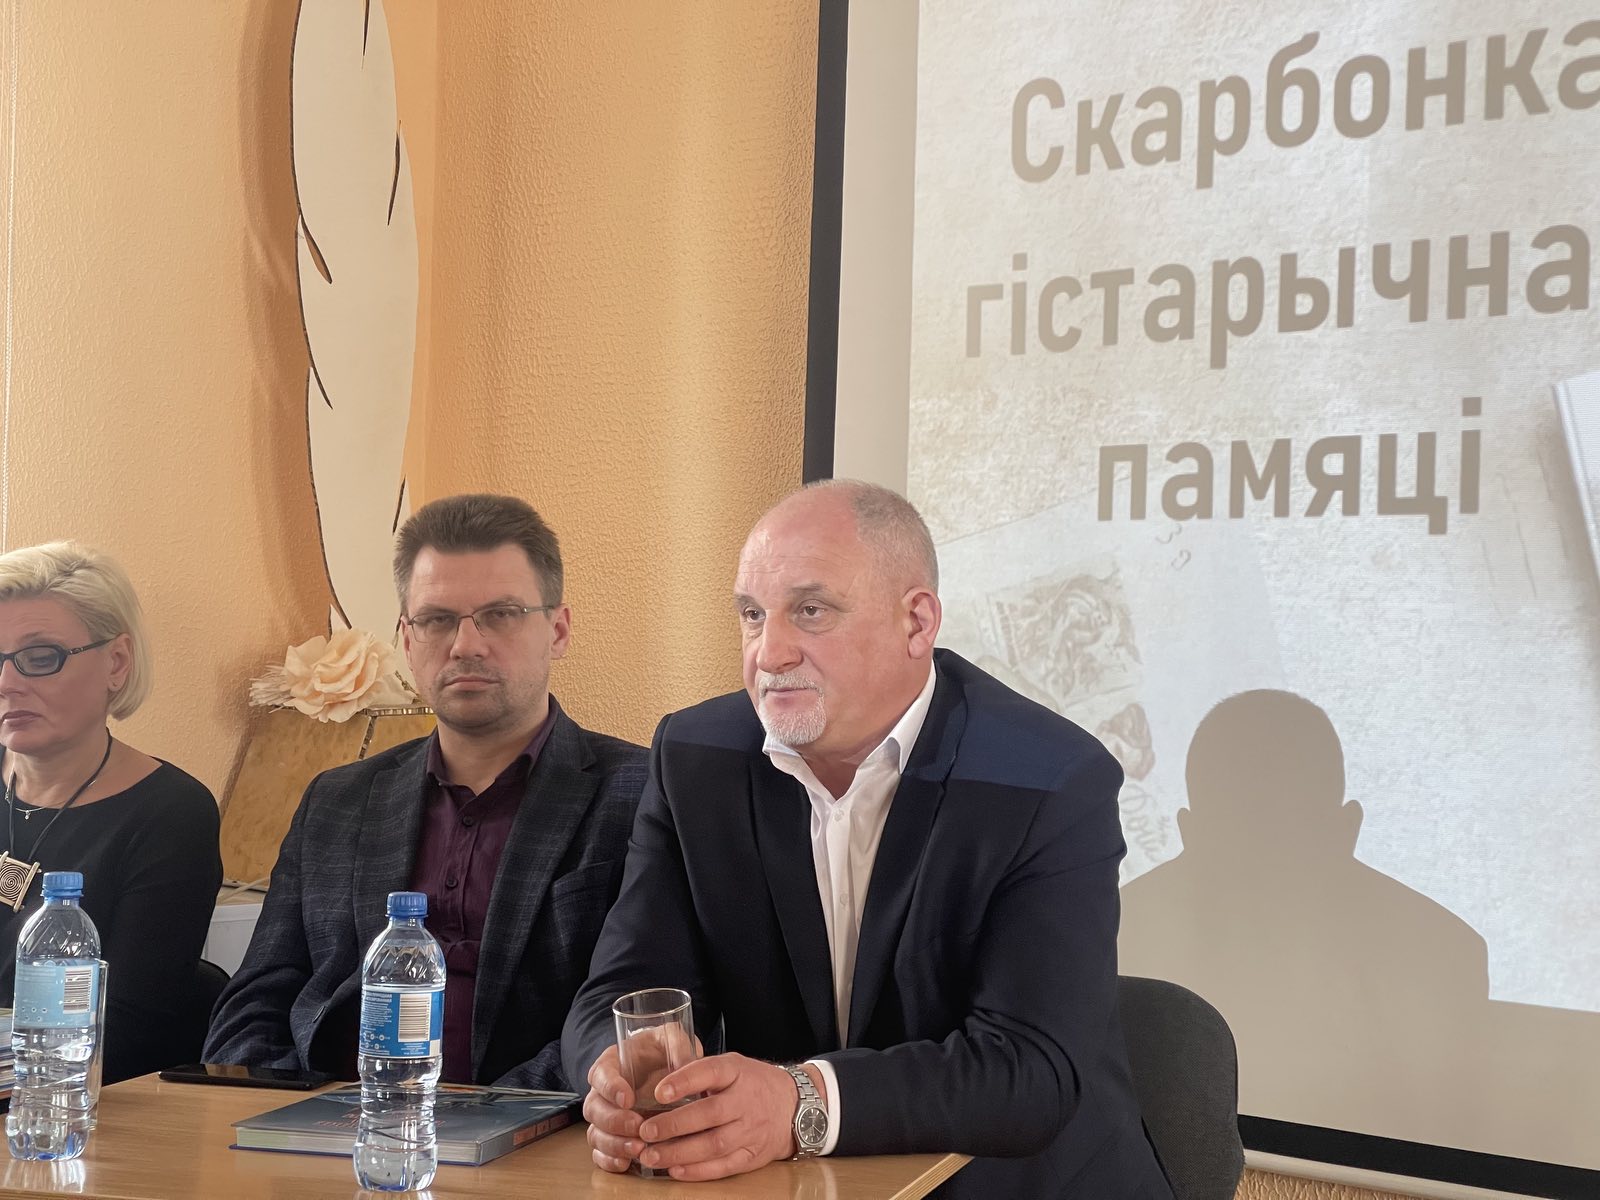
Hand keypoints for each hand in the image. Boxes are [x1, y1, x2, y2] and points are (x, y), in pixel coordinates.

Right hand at [584, 1027, 704, 1172]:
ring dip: (614, 1144)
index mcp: (612, 1064)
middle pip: (595, 1109)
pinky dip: (609, 1161)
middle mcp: (603, 1092)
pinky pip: (599, 1154)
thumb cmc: (661, 1051)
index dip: (611, 1088)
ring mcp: (605, 1117)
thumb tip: (688, 1064)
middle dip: (614, 1120)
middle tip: (637, 1126)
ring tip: (638, 1148)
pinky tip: (627, 1164)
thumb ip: (677, 1044)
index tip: (628, 1098)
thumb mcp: (670, 1038)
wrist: (660, 1067)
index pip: (601, 1074)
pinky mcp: (611, 1138)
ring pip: (595, 1134)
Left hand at [632, 1054, 822, 1180]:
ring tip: (651, 1155)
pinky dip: (698, 1171)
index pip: (710, 1072)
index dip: (684, 1081)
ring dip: (679, 1153)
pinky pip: (723, 1166)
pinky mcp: (752, 1155)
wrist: (794, 1106)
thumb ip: (701, 1073)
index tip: (659, 1091)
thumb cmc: (753, 1083)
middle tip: (646, 1131)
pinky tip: (675, 1170)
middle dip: (675, 1125)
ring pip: (714, 1144)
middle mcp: (745, 1101)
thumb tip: (659, 1084)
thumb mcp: (732, 1066)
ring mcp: (751, 1130)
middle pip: (710, 1114)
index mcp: (737, 1072)